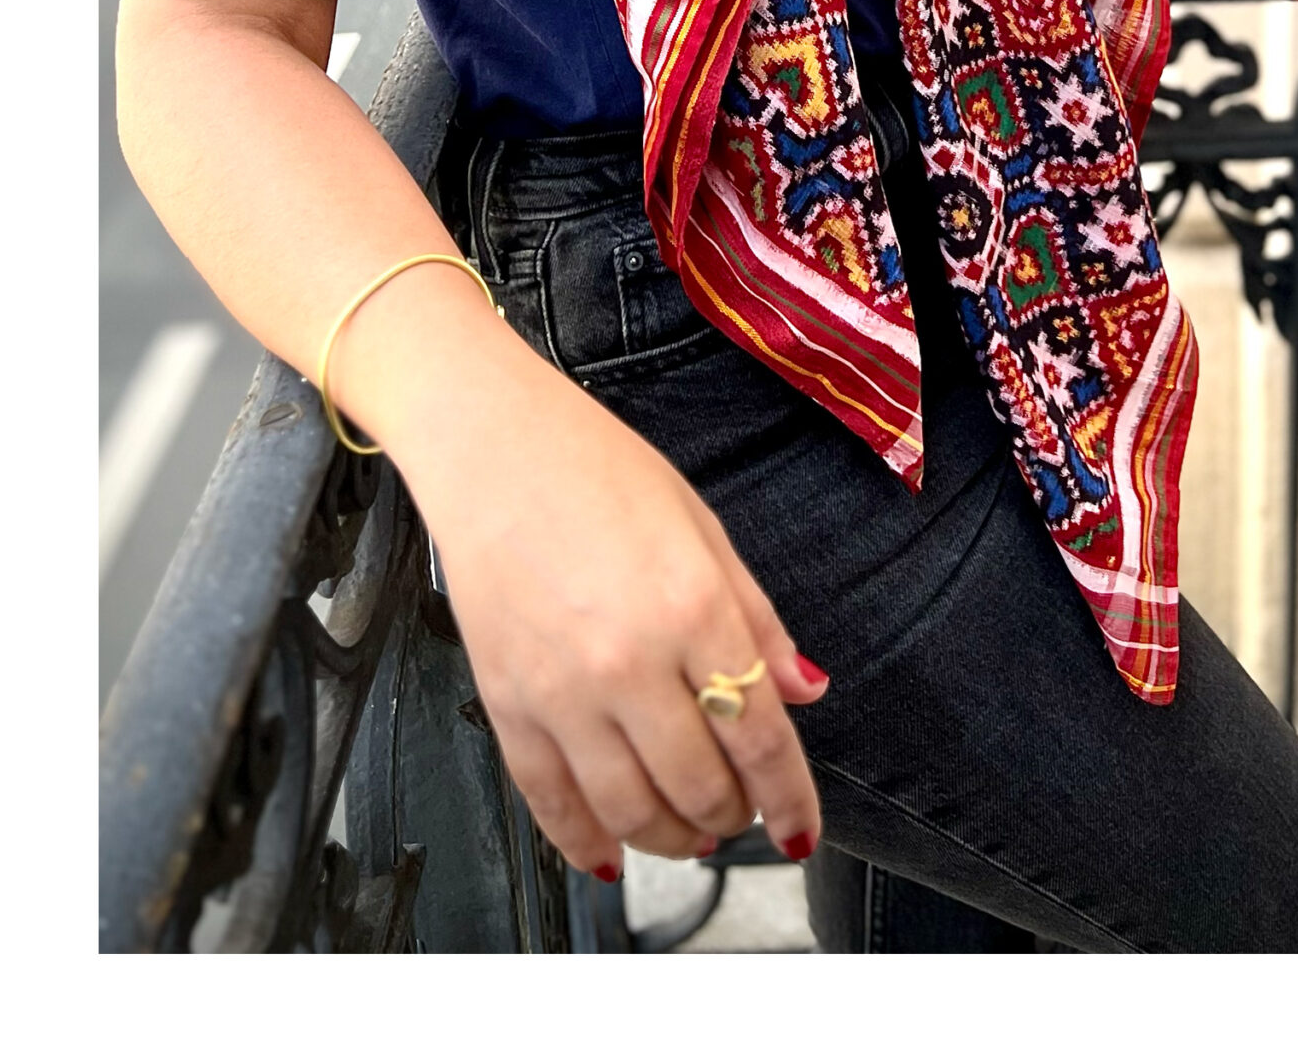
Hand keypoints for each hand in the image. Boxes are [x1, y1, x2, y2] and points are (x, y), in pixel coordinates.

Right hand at [393, 344, 828, 880]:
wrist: (494, 445)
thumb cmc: (596, 470)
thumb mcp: (704, 528)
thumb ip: (757, 620)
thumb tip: (804, 692)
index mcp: (693, 607)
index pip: (760, 738)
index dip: (791, 800)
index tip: (800, 829)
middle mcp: (629, 660)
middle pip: (699, 786)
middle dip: (733, 815)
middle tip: (742, 811)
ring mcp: (562, 691)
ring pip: (629, 812)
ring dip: (671, 838)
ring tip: (688, 831)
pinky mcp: (507, 704)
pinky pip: (550, 802)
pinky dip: (586, 842)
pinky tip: (611, 851)